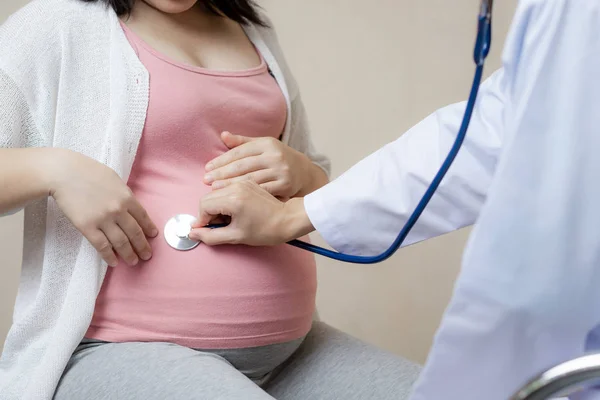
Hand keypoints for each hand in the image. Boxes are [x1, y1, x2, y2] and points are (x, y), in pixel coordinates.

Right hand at [49, 149, 157, 266]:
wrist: (64, 173)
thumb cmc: (88, 172)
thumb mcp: (114, 179)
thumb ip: (124, 194)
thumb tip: (130, 208)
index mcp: (127, 197)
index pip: (143, 217)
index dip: (149, 228)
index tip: (153, 236)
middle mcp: (118, 210)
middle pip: (135, 233)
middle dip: (143, 247)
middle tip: (147, 255)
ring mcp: (103, 219)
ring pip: (121, 242)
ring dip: (129, 254)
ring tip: (134, 261)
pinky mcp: (87, 227)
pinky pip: (102, 246)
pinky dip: (109, 256)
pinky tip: (114, 262)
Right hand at [189, 181, 313, 245]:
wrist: (288, 220)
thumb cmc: (265, 230)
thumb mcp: (236, 237)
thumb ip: (211, 235)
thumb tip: (193, 232)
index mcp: (233, 199)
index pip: (204, 205)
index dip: (202, 220)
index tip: (207, 230)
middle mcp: (236, 186)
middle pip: (209, 197)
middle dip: (209, 213)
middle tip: (220, 225)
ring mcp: (243, 183)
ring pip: (217, 192)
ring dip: (217, 206)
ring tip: (229, 219)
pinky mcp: (248, 182)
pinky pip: (228, 188)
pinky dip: (226, 200)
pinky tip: (236, 211)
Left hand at [204, 132, 326, 198]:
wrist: (304, 172)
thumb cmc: (278, 158)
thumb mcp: (263, 146)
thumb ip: (243, 142)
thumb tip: (223, 135)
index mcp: (267, 143)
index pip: (239, 152)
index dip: (221, 160)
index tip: (207, 168)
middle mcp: (275, 156)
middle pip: (243, 166)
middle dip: (223, 174)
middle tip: (207, 181)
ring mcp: (281, 171)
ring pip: (251, 180)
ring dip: (230, 185)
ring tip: (215, 190)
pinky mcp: (285, 186)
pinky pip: (261, 191)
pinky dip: (246, 196)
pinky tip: (234, 198)